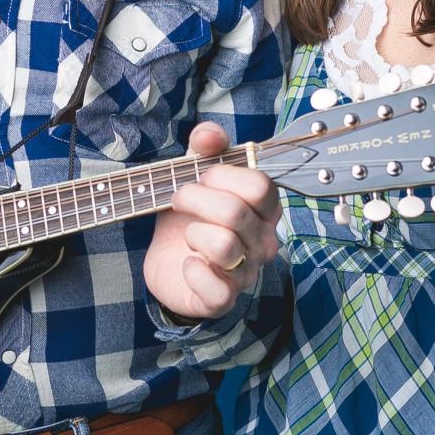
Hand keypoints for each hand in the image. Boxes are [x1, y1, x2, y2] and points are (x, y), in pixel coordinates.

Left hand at [144, 123, 279, 324]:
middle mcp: (263, 241)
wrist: (170, 263)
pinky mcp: (223, 299)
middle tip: (178, 198)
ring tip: (186, 233)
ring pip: (224, 246)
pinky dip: (193, 271)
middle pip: (236, 212)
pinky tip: (188, 263)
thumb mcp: (195, 174)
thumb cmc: (191, 216)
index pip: (260, 186)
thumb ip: (205, 146)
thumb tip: (209, 135)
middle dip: (196, 198)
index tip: (199, 176)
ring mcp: (246, 272)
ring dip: (193, 232)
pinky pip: (215, 287)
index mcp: (264, 209)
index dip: (222, 175)